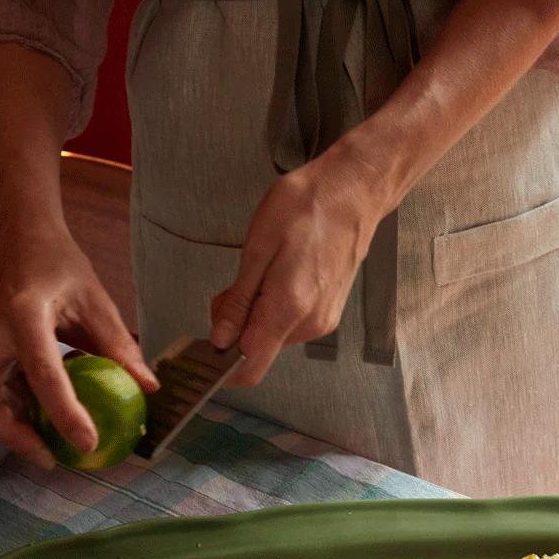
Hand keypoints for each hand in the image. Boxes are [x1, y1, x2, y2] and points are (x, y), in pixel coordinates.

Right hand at [0, 225, 158, 465]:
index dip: (64, 412)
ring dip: (12, 429)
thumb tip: (147, 387)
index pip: (41, 371)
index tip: (87, 442)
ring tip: (53, 440)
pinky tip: (42, 417)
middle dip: (12, 437)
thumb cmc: (56, 265)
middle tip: (53, 456)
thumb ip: (118, 344)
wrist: (15, 240)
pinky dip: (12, 414)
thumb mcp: (95, 299)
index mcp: (23, 312)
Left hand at [210, 134, 385, 384]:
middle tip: (234, 285)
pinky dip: (274, 307)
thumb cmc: (307, 207)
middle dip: (236, 326)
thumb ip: (239, 300)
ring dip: (255, 313)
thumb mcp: (258, 247)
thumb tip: (221, 338)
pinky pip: (290, 322)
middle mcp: (309, 322)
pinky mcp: (328, 311)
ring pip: (272, 335)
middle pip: (257, 348)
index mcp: (288, 307)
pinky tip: (279, 274)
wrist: (353, 191)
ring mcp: (322, 319)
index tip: (205, 344)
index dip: (222, 364)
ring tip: (262, 271)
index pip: (250, 367)